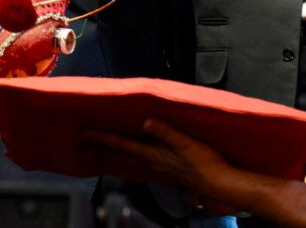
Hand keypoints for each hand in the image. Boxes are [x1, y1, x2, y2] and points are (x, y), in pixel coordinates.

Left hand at [83, 119, 238, 214]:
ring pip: (132, 157)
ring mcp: (161, 166)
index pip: (122, 144)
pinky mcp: (170, 168)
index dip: (103, 138)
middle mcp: (153, 162)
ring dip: (117, 151)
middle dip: (103, 146)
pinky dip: (134, 155)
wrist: (220, 182)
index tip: (85, 133)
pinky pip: (144, 160)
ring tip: (105, 146)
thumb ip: (165, 132)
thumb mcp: (185, 143)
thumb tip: (146, 122)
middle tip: (86, 140)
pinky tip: (137, 154)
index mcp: (153, 154)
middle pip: (122, 153)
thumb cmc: (204, 163)